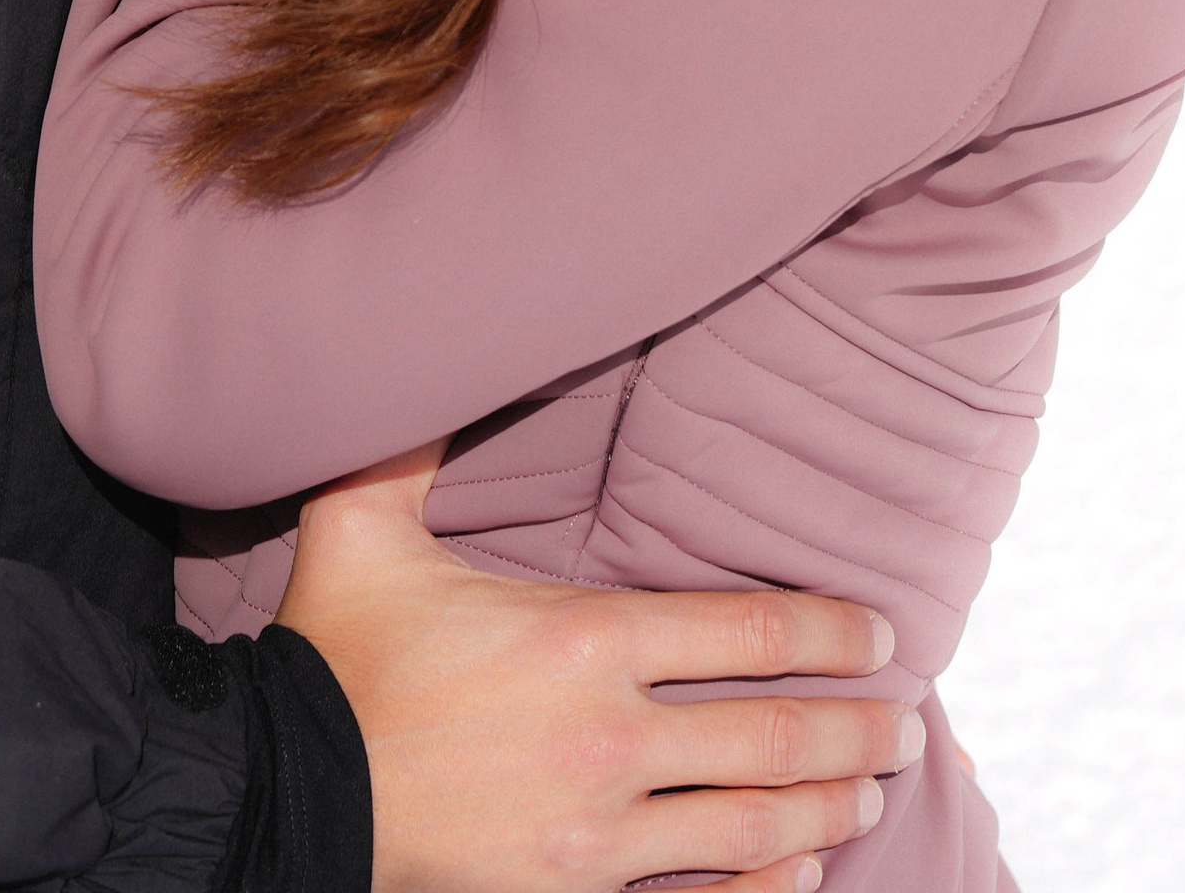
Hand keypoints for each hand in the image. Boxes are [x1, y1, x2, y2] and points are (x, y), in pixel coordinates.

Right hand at [275, 445, 912, 892]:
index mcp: (586, 636)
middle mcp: (612, 735)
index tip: (880, 634)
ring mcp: (596, 828)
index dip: (829, 632)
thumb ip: (416, 440)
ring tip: (870, 792)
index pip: (750, 631)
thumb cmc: (335, 655)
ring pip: (750, 822)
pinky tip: (801, 875)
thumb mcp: (367, 526)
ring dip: (826, 807)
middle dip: (855, 728)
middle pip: (774, 731)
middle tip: (905, 723)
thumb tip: (436, 344)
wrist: (279, 793)